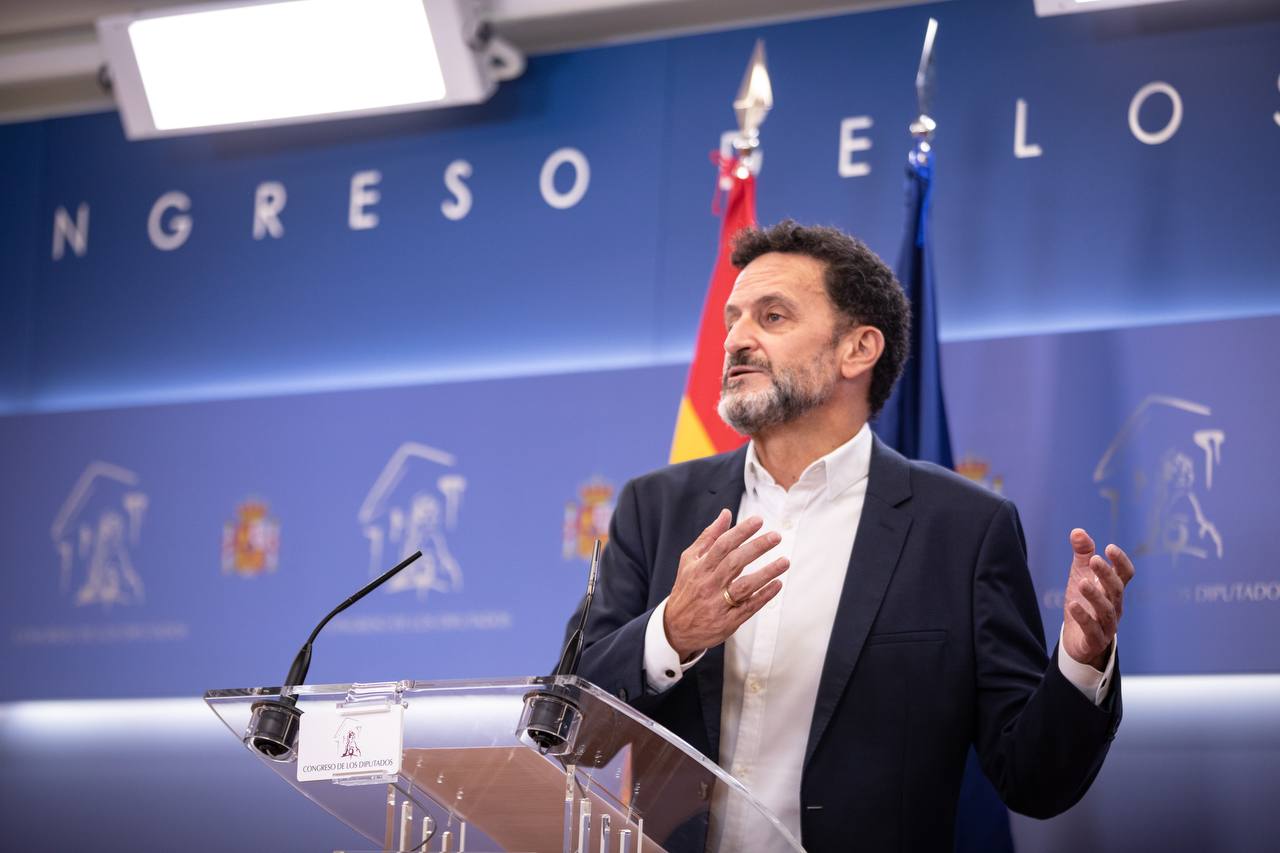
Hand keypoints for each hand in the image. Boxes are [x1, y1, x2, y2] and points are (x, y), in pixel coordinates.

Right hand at [663, 509, 788, 659]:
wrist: (675, 628)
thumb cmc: (686, 589)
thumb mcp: (690, 560)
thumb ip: (709, 537)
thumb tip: (726, 514)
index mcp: (700, 567)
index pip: (722, 545)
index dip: (741, 531)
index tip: (758, 520)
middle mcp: (709, 584)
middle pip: (735, 563)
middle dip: (757, 548)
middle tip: (776, 537)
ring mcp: (718, 604)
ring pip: (744, 586)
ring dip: (766, 573)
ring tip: (784, 561)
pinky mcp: (727, 622)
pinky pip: (748, 607)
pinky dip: (764, 596)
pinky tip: (777, 584)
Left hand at [1062, 528, 1134, 669]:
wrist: (1077, 641)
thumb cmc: (1083, 603)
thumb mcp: (1081, 576)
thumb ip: (1082, 555)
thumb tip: (1077, 531)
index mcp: (1113, 590)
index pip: (1125, 574)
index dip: (1120, 561)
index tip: (1109, 547)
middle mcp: (1114, 606)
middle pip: (1116, 590)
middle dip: (1106, 575)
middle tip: (1094, 560)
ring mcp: (1107, 625)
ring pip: (1106, 610)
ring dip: (1095, 596)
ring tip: (1081, 582)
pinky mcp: (1094, 640)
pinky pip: (1092, 630)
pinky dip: (1084, 618)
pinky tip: (1072, 604)